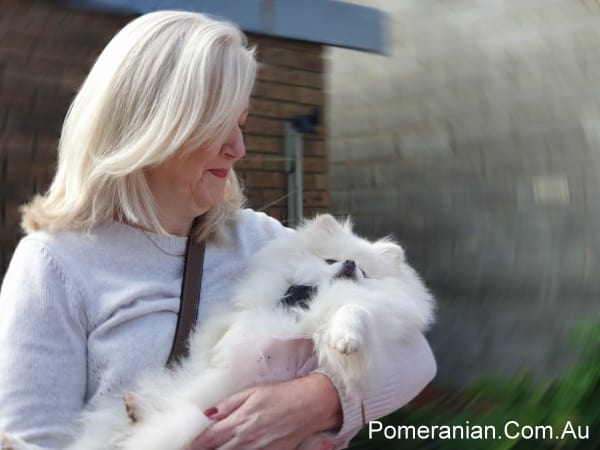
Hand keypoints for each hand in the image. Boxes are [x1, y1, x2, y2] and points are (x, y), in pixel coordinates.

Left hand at [189, 374, 340, 449]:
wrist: (310, 405)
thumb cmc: (282, 394)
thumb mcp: (253, 392)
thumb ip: (229, 404)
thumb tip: (208, 413)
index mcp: (240, 421)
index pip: (208, 438)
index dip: (195, 443)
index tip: (186, 444)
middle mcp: (246, 439)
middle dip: (205, 449)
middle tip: (195, 447)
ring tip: (213, 448)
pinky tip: (237, 449)